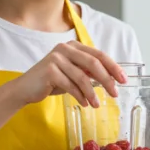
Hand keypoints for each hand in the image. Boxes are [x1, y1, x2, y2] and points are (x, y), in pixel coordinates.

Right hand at [7, 41, 127, 107]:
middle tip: (115, 93)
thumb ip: (88, 72)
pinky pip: (71, 85)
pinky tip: (85, 104)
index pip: (98, 54)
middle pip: (93, 63)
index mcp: (73, 46)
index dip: (113, 67)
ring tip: (97, 104)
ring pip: (82, 77)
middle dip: (107, 79)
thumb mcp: (72, 74)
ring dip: (92, 93)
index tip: (123, 79)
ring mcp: (56, 58)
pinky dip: (80, 96)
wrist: (25, 89)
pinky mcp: (49, 71)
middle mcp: (64, 48)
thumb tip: (112, 78)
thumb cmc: (51, 81)